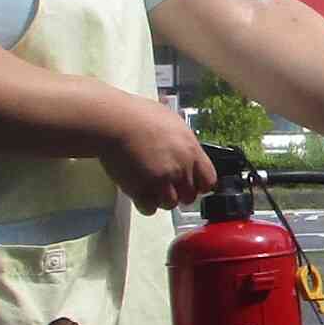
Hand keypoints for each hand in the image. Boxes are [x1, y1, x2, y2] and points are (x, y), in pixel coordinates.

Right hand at [104, 98, 216, 215]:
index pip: (209, 181)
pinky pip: (150, 209)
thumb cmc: (139, 115)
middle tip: (166, 184)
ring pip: (170, 204)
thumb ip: (184, 140)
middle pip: (189, 196)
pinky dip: (145, 204)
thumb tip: (189, 146)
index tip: (192, 183)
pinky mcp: (141, 190)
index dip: (200, 184)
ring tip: (150, 185)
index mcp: (191, 151)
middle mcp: (180, 168)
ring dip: (161, 199)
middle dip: (179, 192)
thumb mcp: (172, 120)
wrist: (114, 122)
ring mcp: (161, 181)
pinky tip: (140, 191)